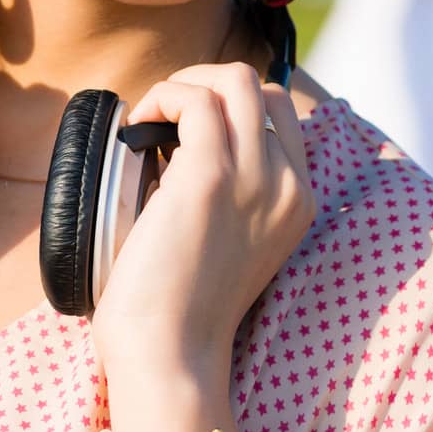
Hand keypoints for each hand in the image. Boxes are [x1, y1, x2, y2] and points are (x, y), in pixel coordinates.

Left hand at [91, 62, 314, 388]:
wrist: (170, 353)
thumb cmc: (178, 304)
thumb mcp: (224, 238)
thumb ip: (224, 192)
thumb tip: (176, 140)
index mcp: (297, 200)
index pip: (279, 112)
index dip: (226, 103)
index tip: (181, 129)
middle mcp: (288, 184)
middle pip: (261, 84)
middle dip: (203, 82)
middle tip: (162, 117)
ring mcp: (256, 177)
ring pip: (234, 78)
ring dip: (181, 85)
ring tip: (149, 121)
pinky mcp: (212, 176)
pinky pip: (193, 99)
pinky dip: (158, 99)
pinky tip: (135, 130)